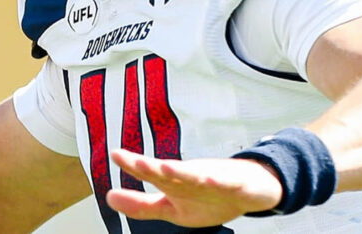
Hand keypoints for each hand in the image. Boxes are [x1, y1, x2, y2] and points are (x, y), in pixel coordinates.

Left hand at [106, 149, 281, 226]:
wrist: (252, 191)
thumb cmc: (209, 198)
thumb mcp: (171, 208)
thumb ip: (141, 205)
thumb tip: (109, 197)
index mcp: (175, 183)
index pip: (151, 172)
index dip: (133, 165)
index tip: (115, 154)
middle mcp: (192, 177)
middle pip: (169, 171)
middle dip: (153, 167)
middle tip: (135, 161)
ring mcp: (214, 179)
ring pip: (196, 175)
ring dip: (181, 171)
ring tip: (165, 168)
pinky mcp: (236, 185)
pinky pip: (227, 184)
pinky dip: (219, 182)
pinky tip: (210, 181)